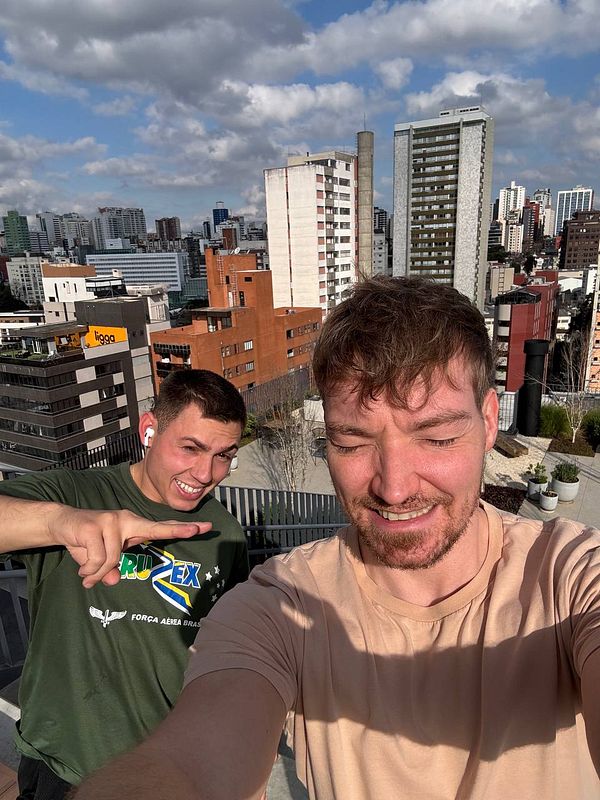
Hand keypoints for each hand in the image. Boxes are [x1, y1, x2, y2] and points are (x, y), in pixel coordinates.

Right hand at [46, 506, 211, 587]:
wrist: (62, 523)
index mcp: (132, 526)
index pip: (160, 527)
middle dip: (178, 530)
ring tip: (87, 574)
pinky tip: (82, 569)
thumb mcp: (102, 559)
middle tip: (198, 530)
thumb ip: (112, 569)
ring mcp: (111, 521)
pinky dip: (89, 570)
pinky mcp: (94, 526)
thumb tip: (115, 580)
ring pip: (113, 559)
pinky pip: (98, 559)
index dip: (182, 528)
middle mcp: (126, 519)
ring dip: (97, 572)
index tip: (204, 527)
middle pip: (155, 528)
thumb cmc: (87, 541)